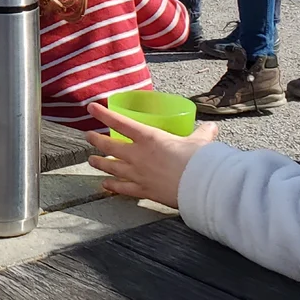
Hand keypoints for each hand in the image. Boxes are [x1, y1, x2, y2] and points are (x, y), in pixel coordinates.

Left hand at [85, 102, 218, 207]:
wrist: (201, 187)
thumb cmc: (198, 160)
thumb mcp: (199, 142)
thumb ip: (202, 134)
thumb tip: (211, 128)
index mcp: (150, 137)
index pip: (121, 123)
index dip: (104, 114)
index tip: (91, 108)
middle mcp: (139, 155)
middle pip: (111, 146)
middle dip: (97, 141)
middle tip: (88, 137)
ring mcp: (138, 174)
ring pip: (112, 167)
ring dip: (100, 163)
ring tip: (91, 160)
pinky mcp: (144, 191)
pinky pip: (123, 188)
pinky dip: (113, 186)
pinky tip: (106, 185)